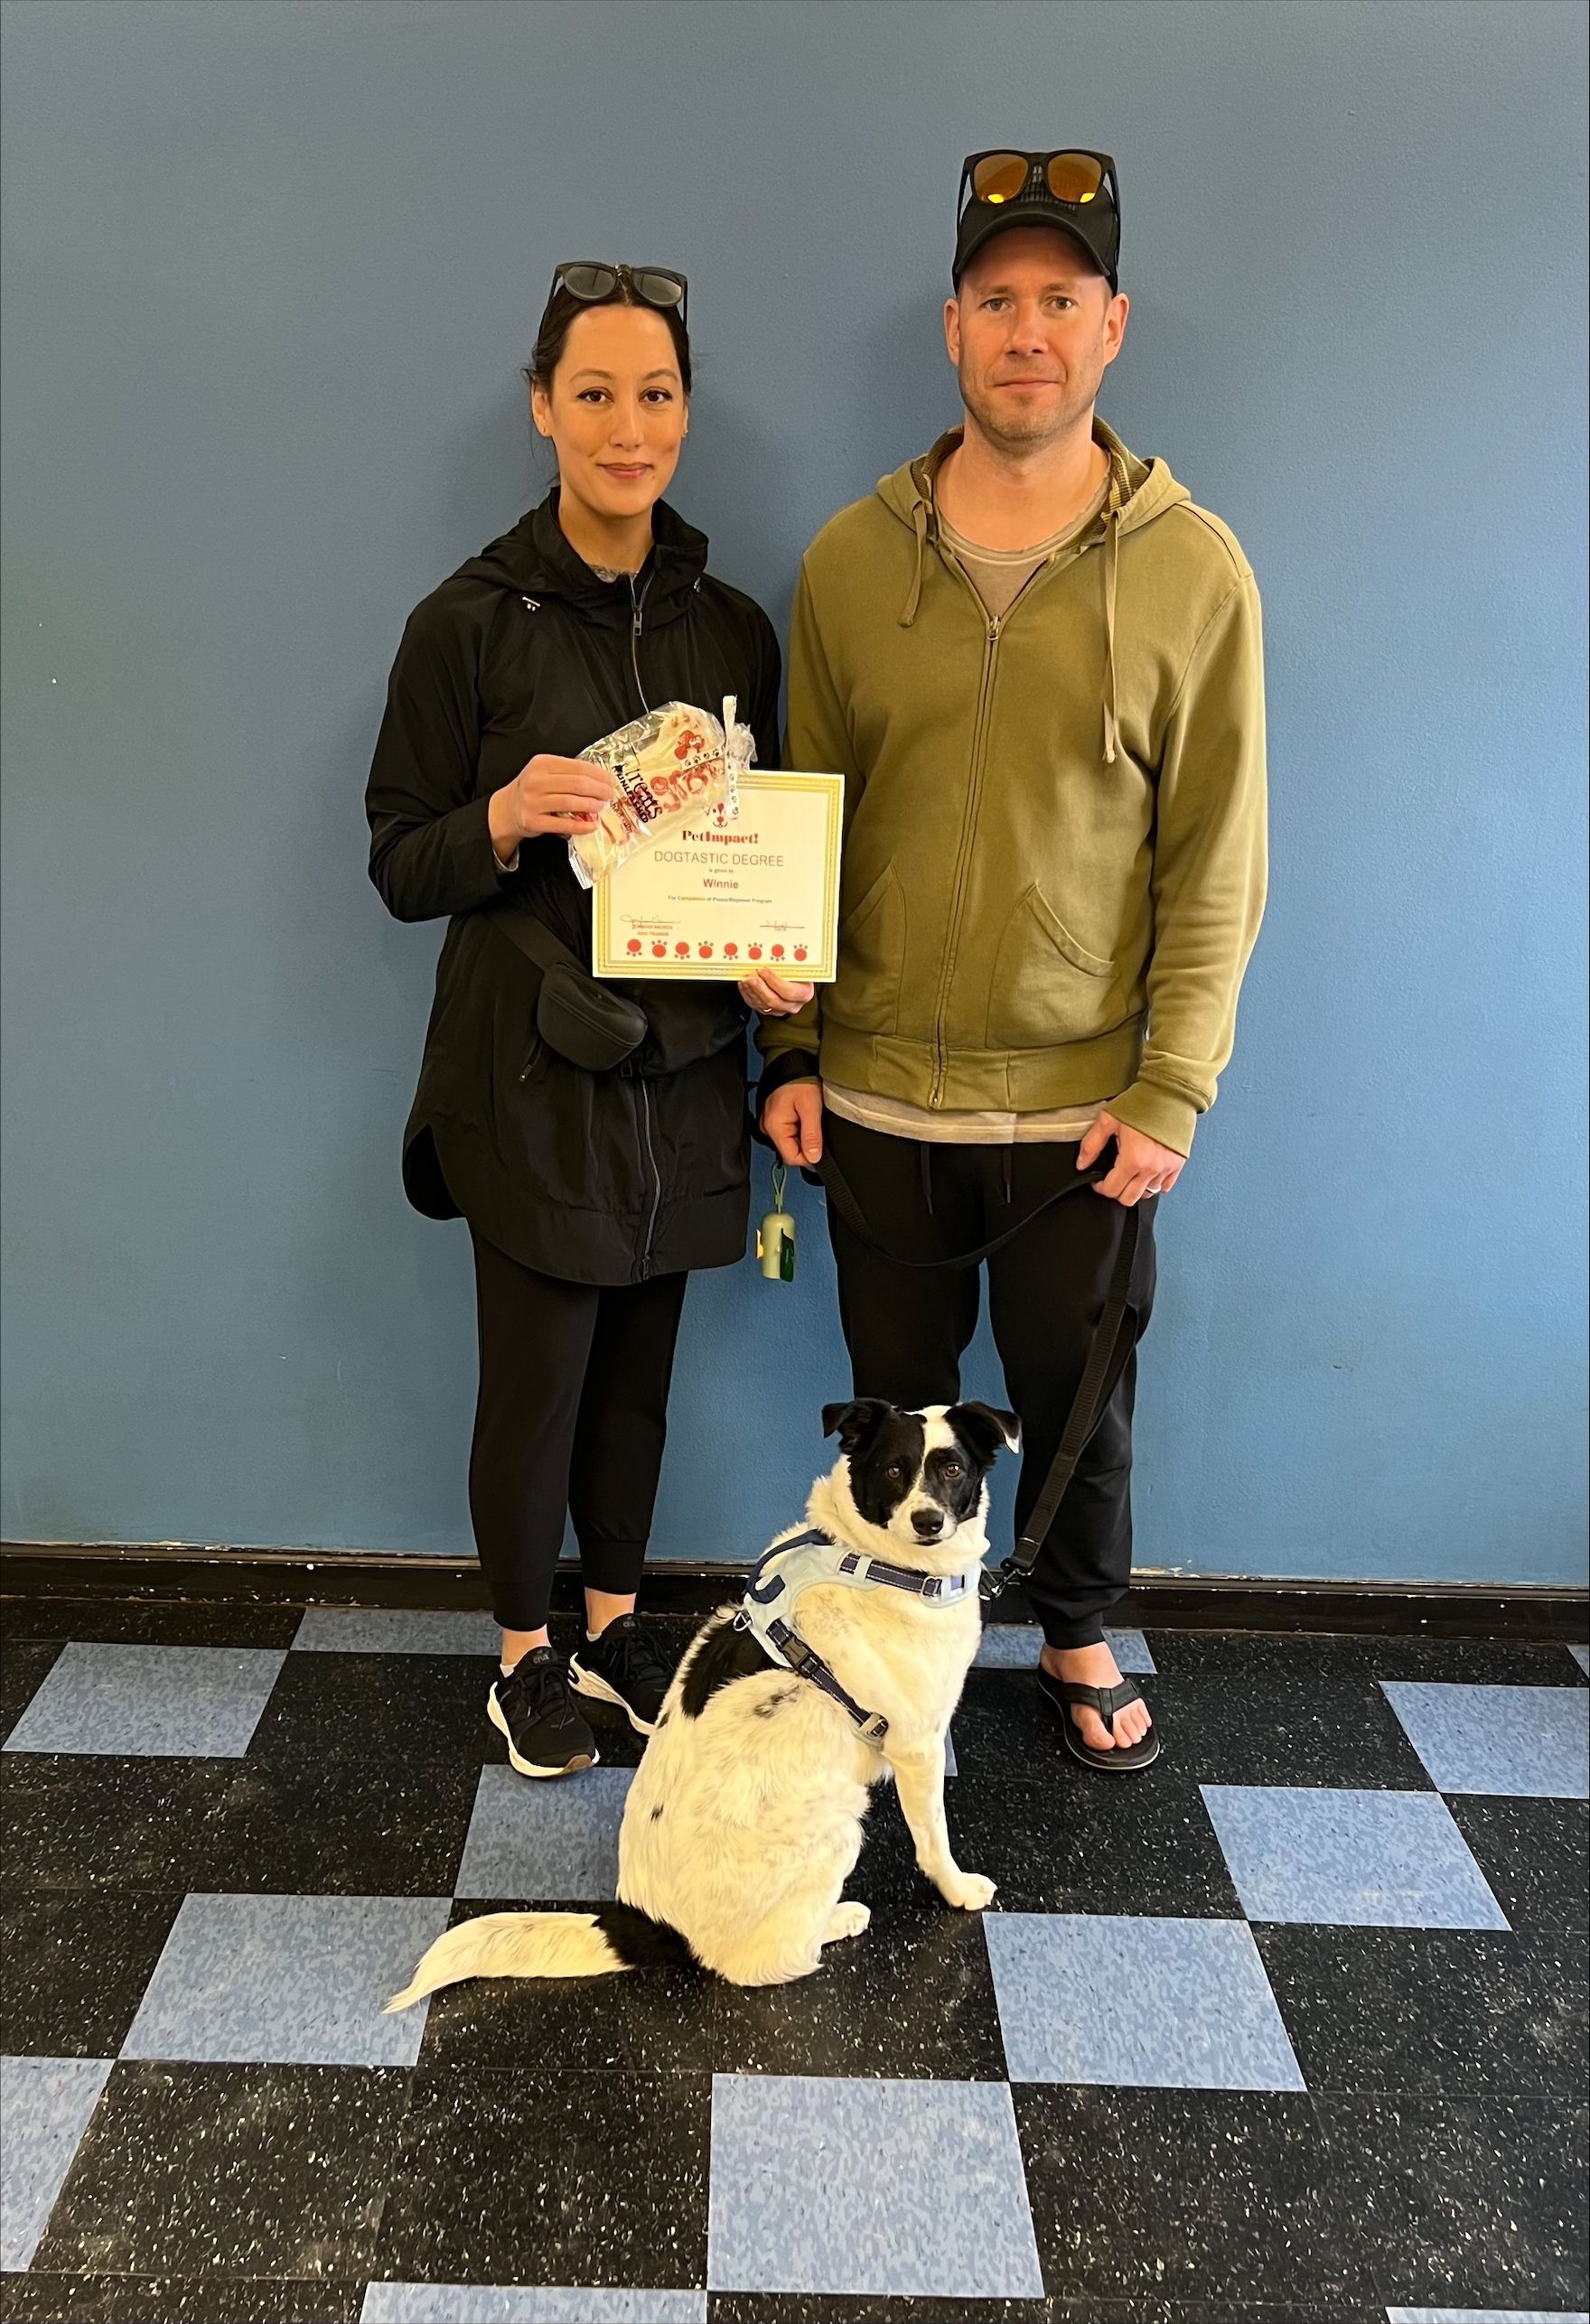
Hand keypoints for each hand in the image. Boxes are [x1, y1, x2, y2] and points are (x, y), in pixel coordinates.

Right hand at [489, 753, 616, 858]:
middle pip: (577, 783)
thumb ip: (568, 773)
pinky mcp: (533, 821)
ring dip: (592, 805)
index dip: (599, 774)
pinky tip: (592, 826)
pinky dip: (581, 826)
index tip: (611, 781)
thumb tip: (602, 781)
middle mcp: (536, 780)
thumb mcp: (545, 773)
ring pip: (571, 802)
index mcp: (542, 763)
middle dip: (599, 790)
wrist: (507, 809)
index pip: (578, 766)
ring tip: (601, 807)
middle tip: (609, 795)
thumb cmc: (532, 789)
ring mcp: (533, 801)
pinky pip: (563, 824)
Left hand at [738, 970, 814, 1016]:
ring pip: (763, 1004)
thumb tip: (773, 953)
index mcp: (804, 993)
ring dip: (751, 990)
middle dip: (759, 987)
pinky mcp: (769, 1011)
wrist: (797, 982)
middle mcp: (793, 1005)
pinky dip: (748, 994)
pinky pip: (756, 1005)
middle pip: (774, 1000)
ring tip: (745, 978)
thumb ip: (788, 963)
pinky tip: (744, 985)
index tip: (764, 970)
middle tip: (750, 976)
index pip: (788, 992)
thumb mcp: (798, 966)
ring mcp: (780, 1010)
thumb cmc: (797, 971)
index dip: (774, 981)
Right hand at [762, 1080, 822, 1166]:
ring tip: (810, 1119)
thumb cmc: (798, 1079)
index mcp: (774, 1127)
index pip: (791, 1157)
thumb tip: (814, 1157)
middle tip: (817, 1128)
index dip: (808, 1158)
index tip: (821, 1150)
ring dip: (803, 1137)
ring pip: (790, 1142)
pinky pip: (787, 1132)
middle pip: (790, 1151)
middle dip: (806, 1146)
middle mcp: (768, 1127)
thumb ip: (812, 1135)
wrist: (791, 1061)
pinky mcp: (774, 1118)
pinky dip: (798, 1129)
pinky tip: (804, 1117)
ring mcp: (770, 1123)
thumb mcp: (811, 1108)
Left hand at [1076, 1109, 1184, 1205]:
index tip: (1098, 1180)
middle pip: (1129, 1199)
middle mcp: (1151, 1168)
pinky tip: (1146, 1173)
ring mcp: (1166, 1168)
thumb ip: (1091, 1145)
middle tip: (1111, 1179)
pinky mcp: (1177, 1164)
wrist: (1169, 1093)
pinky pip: (1164, 1186)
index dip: (1100, 1187)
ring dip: (1135, 1188)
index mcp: (1132, 1159)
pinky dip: (1154, 1184)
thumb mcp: (1108, 1120)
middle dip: (1116, 1192)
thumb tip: (1082, 1164)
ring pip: (1147, 1194)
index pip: (1112, 1190)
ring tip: (1129, 1174)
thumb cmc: (1141, 1103)